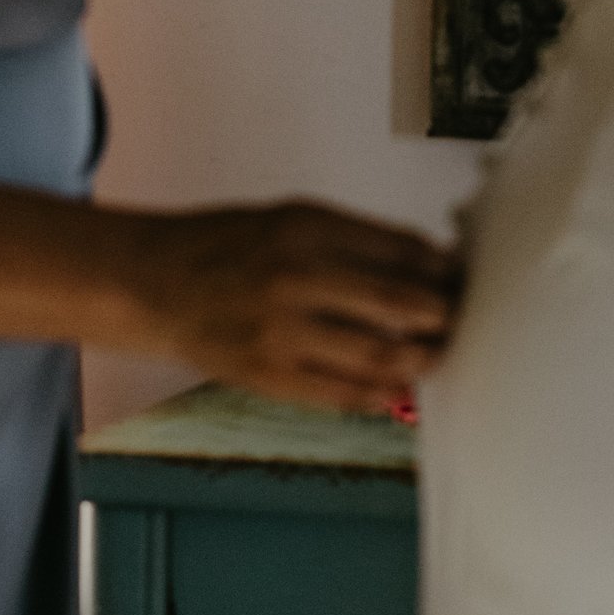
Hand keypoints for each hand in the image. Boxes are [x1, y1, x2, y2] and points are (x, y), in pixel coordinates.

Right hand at [134, 201, 462, 412]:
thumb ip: (356, 240)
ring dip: (420, 359)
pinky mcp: (268, 374)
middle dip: (443, 316)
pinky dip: (379, 395)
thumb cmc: (229, 247)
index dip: (443, 269)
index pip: (402, 249)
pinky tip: (395, 388)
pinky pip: (341, 394)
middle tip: (456, 321)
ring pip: (378, 354)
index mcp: (307, 226)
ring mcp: (281, 330)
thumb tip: (429, 264)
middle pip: (400, 303)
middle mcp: (297, 275)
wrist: (154, 284)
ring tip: (434, 356)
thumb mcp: (292, 219)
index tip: (459, 279)